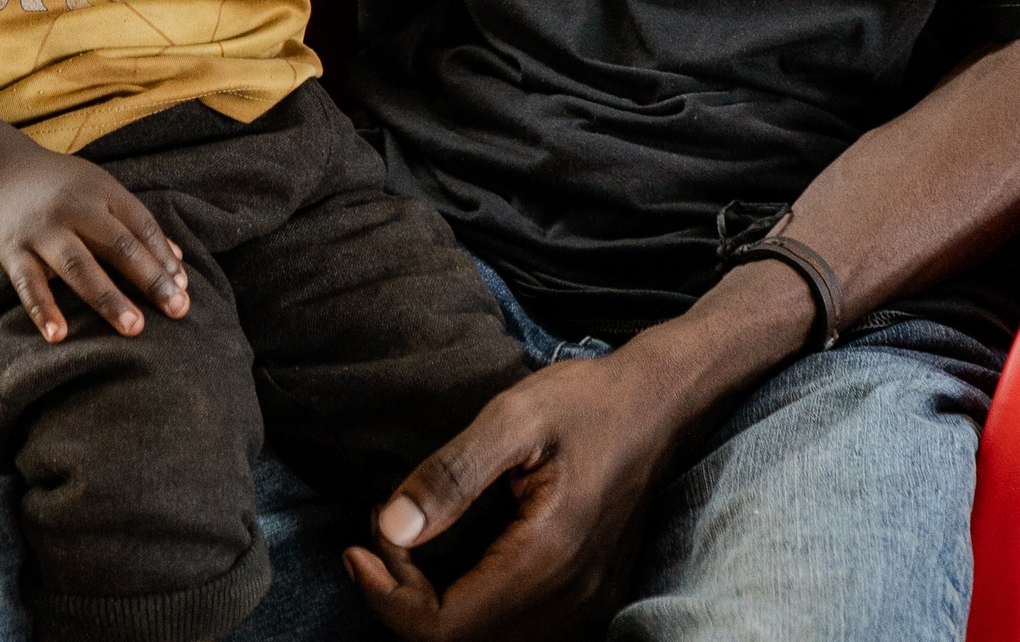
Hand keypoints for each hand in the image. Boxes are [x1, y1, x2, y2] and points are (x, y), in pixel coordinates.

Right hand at [0, 142, 188, 342]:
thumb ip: (137, 224)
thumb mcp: (102, 190)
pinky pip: (28, 284)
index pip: (142, 225)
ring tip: (134, 327)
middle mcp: (74, 208)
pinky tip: (59, 336)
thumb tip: (177, 262)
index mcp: (102, 192)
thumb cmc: (62, 186)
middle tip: (177, 309)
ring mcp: (43, 230)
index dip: (164, 258)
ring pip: (78, 266)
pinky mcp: (12, 251)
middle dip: (149, 279)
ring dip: (108, 298)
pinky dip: (43, 309)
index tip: (184, 288)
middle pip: (118, 245)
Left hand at [344, 348, 691, 641]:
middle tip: (379, 536)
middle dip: (404, 599)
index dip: (389, 597)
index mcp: (547, 560)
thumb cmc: (587, 401)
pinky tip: (450, 558)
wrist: (659, 404)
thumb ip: (452, 475)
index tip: (360, 544)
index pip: (445, 630)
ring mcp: (585, 607)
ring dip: (435, 607)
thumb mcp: (514, 417)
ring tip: (405, 545)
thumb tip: (391, 528)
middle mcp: (570, 602)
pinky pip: (516, 629)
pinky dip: (470, 607)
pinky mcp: (589, 599)